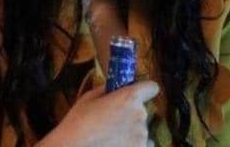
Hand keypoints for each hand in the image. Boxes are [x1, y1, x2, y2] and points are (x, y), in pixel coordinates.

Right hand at [37, 80, 158, 146]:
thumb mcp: (89, 98)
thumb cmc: (78, 122)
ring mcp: (142, 136)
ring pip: (143, 130)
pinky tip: (118, 146)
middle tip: (114, 122)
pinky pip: (145, 145)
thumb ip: (108, 91)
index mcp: (129, 97)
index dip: (145, 90)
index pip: (151, 87)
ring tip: (113, 138)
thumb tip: (115, 89)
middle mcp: (140, 115)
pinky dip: (135, 146)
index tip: (138, 95)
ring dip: (132, 132)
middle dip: (131, 115)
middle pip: (143, 111)